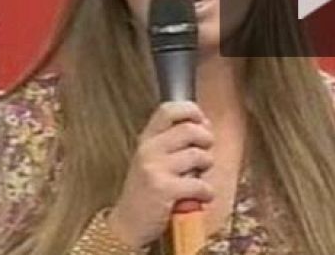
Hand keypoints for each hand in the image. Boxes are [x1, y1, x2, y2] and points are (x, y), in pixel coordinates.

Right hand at [107, 101, 214, 247]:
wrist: (127, 225)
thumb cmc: (146, 191)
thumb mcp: (151, 159)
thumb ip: (172, 141)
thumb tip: (204, 125)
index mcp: (146, 139)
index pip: (168, 110)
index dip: (191, 111)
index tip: (202, 121)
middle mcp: (148, 149)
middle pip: (190, 129)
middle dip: (207, 140)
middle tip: (205, 154)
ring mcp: (155, 168)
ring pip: (198, 155)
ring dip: (207, 166)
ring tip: (200, 176)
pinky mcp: (164, 189)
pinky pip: (199, 184)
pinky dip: (207, 192)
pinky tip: (201, 196)